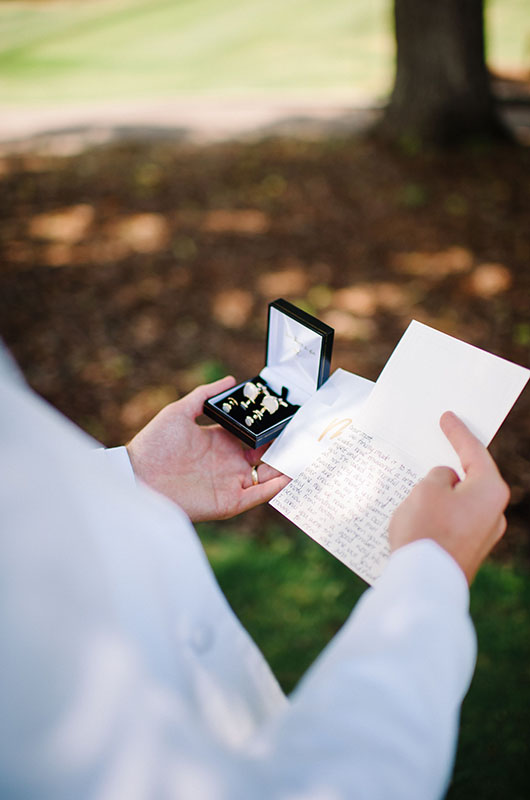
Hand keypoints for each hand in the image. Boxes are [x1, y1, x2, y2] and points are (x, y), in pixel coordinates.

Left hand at [126, 376, 289, 521]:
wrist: (137, 476)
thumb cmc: (154, 444)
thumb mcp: (179, 412)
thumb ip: (205, 395)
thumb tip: (230, 380)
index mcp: (220, 442)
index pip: (253, 436)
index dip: (270, 430)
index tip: (287, 421)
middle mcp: (228, 463)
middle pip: (264, 457)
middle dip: (283, 449)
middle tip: (303, 438)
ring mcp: (229, 483)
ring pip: (266, 477)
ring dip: (284, 469)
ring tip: (304, 457)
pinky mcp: (228, 502)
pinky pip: (257, 496)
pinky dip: (274, 488)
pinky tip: (288, 477)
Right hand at [388, 411, 509, 583]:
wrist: (423, 583)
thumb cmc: (426, 530)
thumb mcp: (427, 489)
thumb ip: (439, 476)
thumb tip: (447, 483)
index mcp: (491, 491)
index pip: (474, 452)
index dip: (458, 433)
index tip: (448, 417)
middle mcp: (494, 514)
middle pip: (471, 480)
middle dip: (450, 467)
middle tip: (436, 449)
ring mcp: (483, 537)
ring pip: (460, 503)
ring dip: (440, 495)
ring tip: (416, 489)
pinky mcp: (468, 552)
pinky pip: (453, 523)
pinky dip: (437, 515)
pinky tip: (417, 516)